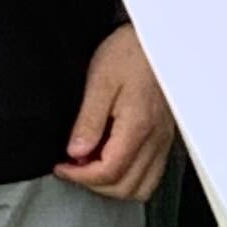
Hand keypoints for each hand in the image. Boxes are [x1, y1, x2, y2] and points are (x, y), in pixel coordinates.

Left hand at [55, 24, 174, 200]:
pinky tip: (112, 158)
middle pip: (125, 187)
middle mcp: (154, 138)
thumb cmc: (130, 53)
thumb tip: (76, 152)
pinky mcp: (164, 137)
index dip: (79, 176)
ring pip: (141, 187)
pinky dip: (129, 176)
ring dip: (113, 184)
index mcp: (137, 126)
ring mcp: (162, 140)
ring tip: (92, 165)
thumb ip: (88, 121)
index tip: (62, 166)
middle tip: (73, 167)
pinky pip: (151, 174)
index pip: (108, 172)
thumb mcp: (100, 82)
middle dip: (93, 184)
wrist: (153, 40)